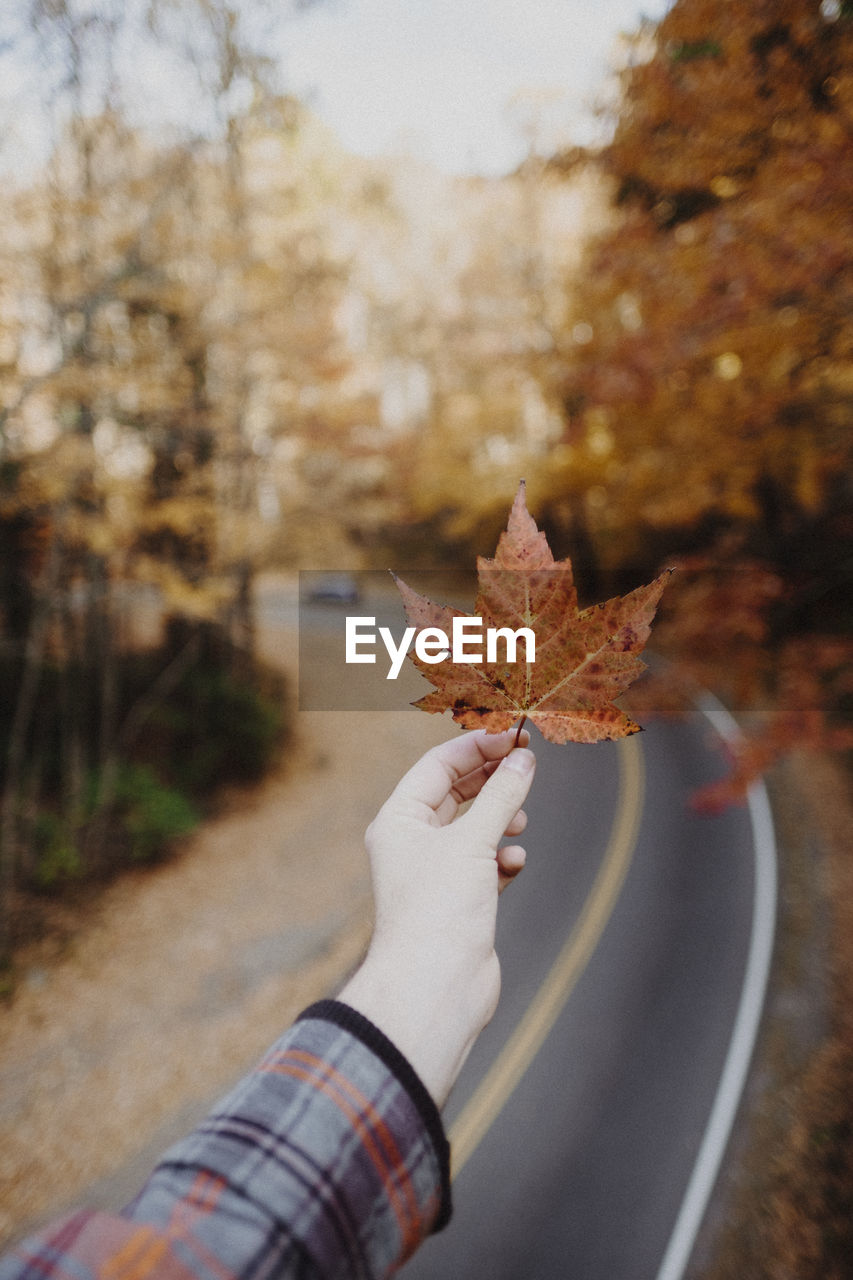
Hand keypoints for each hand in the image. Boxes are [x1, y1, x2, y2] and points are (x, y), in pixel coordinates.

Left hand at [340, 728, 535, 1105]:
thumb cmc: (439, 910)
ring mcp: (434, 873)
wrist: (435, 987)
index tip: (516, 735)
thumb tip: (524, 759)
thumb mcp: (473, 840)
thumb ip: (503, 795)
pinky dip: (503, 858)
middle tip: (529, 765)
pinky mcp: (457, 901)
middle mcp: (411, 843)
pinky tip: (515, 862)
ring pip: (472, 828)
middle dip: (493, 780)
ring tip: (521, 821)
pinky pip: (484, 864)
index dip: (477, 747)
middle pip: (456, 793)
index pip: (438, 765)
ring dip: (500, 819)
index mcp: (399, 820)